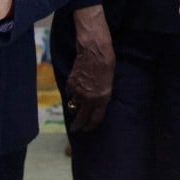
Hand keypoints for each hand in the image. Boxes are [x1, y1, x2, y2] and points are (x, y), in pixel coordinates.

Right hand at [64, 5, 114, 131]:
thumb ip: (102, 94)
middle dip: (78, 125)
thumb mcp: (109, 82)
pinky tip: (74, 90)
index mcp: (103, 98)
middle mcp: (90, 98)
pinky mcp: (71, 84)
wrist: (94, 50)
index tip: (87, 129)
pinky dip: (71, 93)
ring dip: (75, 106)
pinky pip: (70, 93)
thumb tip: (96, 101)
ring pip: (74, 105)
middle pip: (82, 118)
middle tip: (75, 129)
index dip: (91, 125)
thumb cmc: (107, 63)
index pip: (96, 118)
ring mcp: (79, 92)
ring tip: (76, 106)